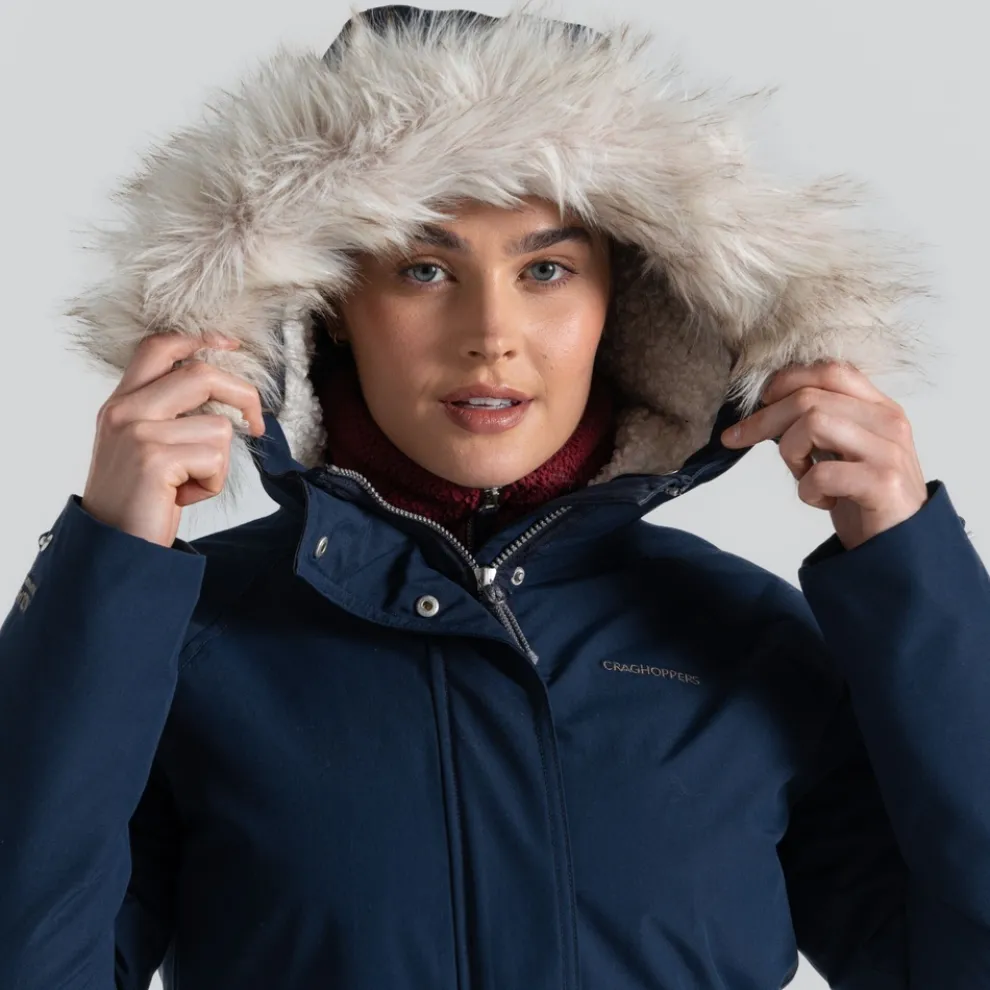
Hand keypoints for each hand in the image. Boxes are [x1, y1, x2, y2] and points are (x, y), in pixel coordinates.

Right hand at [82, 332, 265, 548]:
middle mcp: (125, 411)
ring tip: (189, 483)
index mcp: (121, 403)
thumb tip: (221, 402)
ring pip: (218, 426)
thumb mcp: (143, 448)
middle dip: (243, 396)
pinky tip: (183, 497)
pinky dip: (212, 483)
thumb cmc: (137, 501)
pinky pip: (215, 458)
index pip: (159, 348)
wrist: (111, 548)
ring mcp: (138, 433)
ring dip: (219, 463)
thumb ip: (168, 416)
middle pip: (201, 374)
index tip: (230, 344)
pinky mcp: (154, 459)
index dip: (198, 339)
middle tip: (256, 423)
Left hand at [720, 361, 928, 550]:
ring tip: (804, 477)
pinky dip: (807, 490)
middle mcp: (888, 421)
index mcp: (879, 407)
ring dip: (790, 453)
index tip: (759, 402)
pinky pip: (821, 473)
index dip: (786, 381)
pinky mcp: (882, 483)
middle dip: (764, 419)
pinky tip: (823, 501)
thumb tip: (767, 406)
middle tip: (740, 438)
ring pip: (812, 424)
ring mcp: (888, 451)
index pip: (829, 371)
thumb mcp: (843, 450)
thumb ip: (820, 423)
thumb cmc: (863, 497)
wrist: (901, 545)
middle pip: (809, 397)